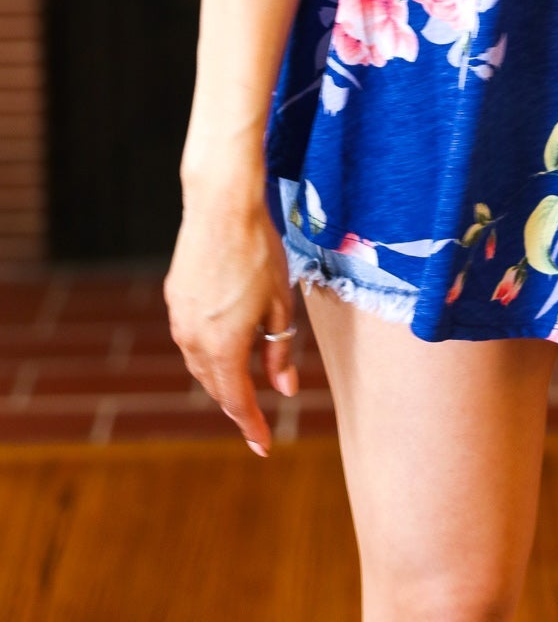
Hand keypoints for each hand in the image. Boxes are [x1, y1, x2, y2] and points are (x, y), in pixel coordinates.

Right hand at [163, 190, 298, 456]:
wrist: (221, 207)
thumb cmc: (258, 252)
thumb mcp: (279, 303)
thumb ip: (279, 350)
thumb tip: (284, 389)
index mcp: (224, 347)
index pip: (237, 400)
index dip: (251, 426)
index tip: (263, 447)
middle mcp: (194, 340)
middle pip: (216, 385)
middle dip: (236, 403)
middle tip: (256, 419)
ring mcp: (180, 319)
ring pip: (200, 364)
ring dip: (221, 377)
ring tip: (243, 383)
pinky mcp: (175, 299)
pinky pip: (191, 339)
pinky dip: (209, 351)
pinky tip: (225, 343)